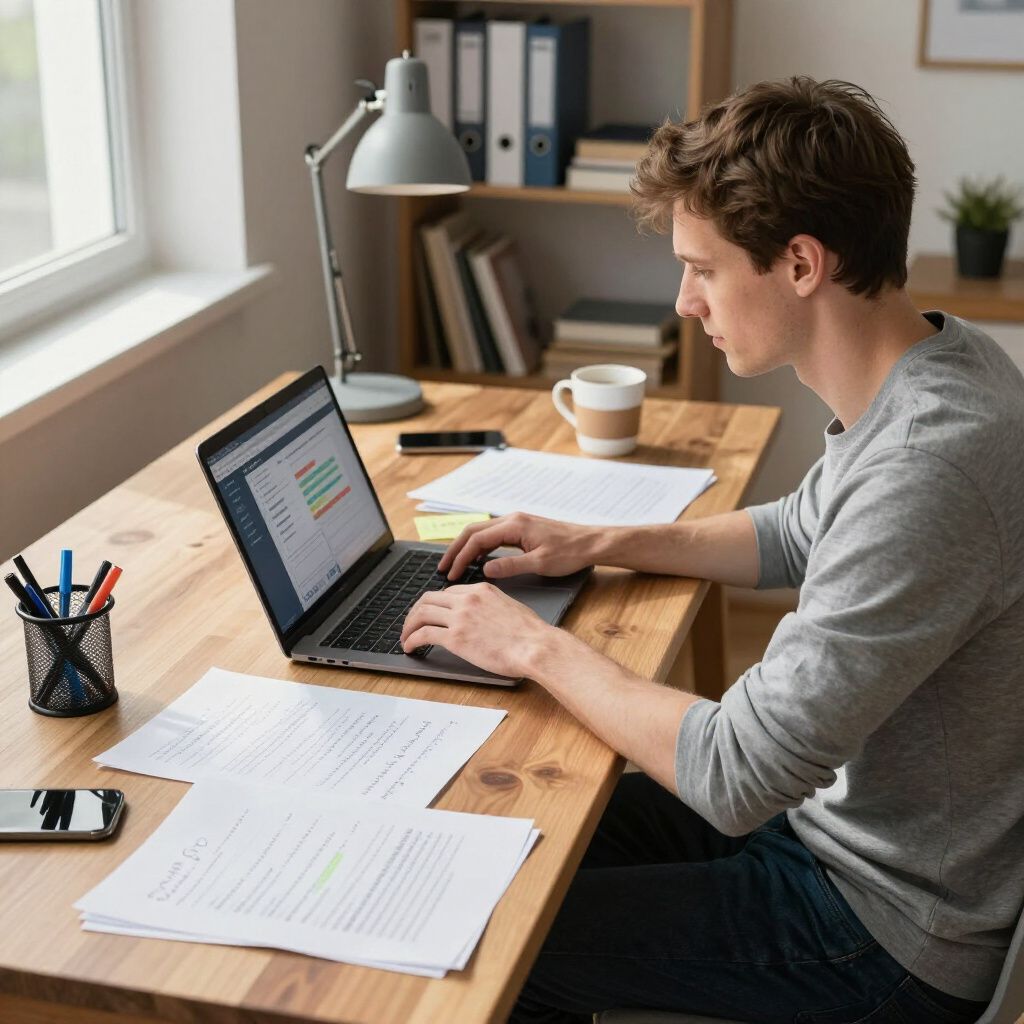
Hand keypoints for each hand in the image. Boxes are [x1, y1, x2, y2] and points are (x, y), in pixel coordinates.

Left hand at [400, 582, 558, 677]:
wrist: (536, 646)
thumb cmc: (531, 634)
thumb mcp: (510, 607)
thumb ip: (492, 606)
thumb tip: (485, 617)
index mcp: (481, 590)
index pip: (448, 592)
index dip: (436, 604)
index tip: (431, 614)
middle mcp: (467, 599)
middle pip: (428, 598)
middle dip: (415, 612)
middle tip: (411, 624)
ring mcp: (460, 617)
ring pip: (421, 614)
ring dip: (409, 626)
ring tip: (406, 637)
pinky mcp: (455, 637)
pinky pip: (424, 634)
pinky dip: (412, 639)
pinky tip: (410, 647)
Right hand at [438, 511, 598, 581]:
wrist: (591, 543)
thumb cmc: (570, 552)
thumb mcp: (540, 564)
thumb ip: (511, 566)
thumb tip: (485, 570)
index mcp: (514, 525)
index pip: (477, 539)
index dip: (461, 556)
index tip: (450, 573)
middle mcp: (512, 520)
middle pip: (473, 531)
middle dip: (456, 549)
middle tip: (443, 568)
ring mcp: (517, 523)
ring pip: (482, 532)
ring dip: (466, 547)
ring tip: (454, 564)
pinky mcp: (522, 529)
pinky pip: (493, 535)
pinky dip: (480, 546)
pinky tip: (477, 560)